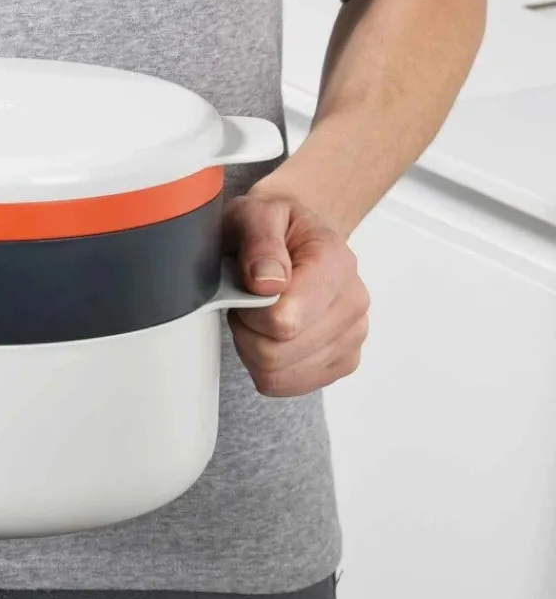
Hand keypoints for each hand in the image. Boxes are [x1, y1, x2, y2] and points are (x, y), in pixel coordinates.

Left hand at [222, 188, 369, 397]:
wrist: (294, 236)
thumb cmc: (273, 226)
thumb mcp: (256, 213)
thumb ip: (260, 241)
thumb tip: (267, 281)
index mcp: (336, 263)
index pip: (284, 320)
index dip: (248, 310)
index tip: (245, 287)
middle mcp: (353, 302)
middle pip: (276, 352)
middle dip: (246, 329)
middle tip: (246, 300)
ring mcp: (352, 337)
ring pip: (277, 373)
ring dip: (253, 348)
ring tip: (259, 314)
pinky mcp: (342, 363)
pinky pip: (285, 385)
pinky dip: (265, 366)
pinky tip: (269, 336)